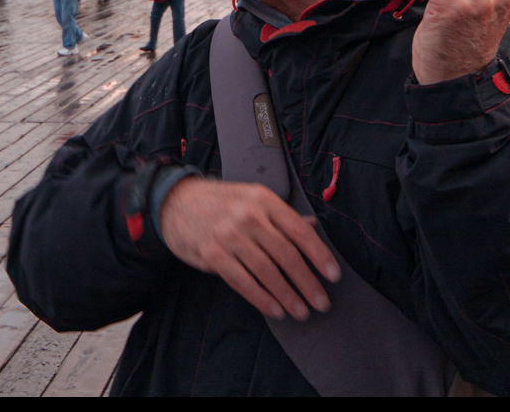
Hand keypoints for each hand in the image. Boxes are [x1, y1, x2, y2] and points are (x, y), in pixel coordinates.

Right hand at [159, 177, 340, 321]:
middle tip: (322, 302)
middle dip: (308, 282)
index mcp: (263, 200)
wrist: (175, 202)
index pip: (299, 230)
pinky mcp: (212, 254)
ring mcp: (229, 235)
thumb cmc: (220, 202)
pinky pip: (243, 281)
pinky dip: (262, 298)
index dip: (319, 255)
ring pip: (267, 271)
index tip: (334, 275)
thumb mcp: (252, 199)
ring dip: (288, 295)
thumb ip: (281, 216)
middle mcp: (248, 216)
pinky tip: (276, 310)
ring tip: (302, 311)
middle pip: (286, 254)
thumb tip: (312, 226)